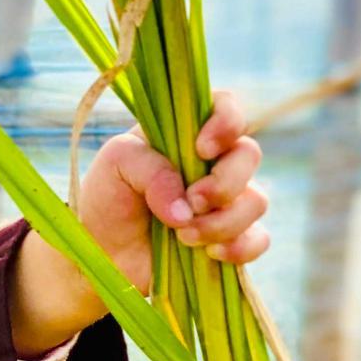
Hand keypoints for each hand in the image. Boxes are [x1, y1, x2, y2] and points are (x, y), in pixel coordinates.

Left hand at [10, 90, 268, 354]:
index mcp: (186, 132)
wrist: (103, 254)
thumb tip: (187, 208)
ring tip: (183, 237)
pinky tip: (209, 254)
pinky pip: (258, 239)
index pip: (226, 106)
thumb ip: (150, 170)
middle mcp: (213, 162)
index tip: (201, 149)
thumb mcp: (115, 165)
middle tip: (193, 201)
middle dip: (224, 182)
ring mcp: (226, 201)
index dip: (226, 121)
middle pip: (248, 155)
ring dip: (223, 222)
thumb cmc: (108, 198)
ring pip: (256, 201)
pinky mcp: (231, 238)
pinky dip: (239, 247)